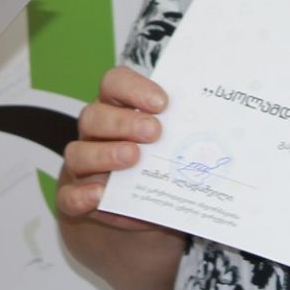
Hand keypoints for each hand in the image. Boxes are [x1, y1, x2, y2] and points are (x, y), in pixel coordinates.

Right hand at [56, 65, 170, 231]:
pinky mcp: (75, 197)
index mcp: (116, 108)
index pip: (114, 83)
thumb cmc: (157, 164)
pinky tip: (101, 196)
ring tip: (133, 158)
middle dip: (123, 122)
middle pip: (95, 115)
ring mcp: (81, 164)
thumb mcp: (170, 148)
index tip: (162, 103)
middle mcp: (94, 132)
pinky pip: (68, 195)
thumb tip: (221, 136)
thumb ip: (184, 138)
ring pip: (78, 153)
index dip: (134, 88)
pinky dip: (82, 195)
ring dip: (105, 154)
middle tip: (154, 131)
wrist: (135, 206)